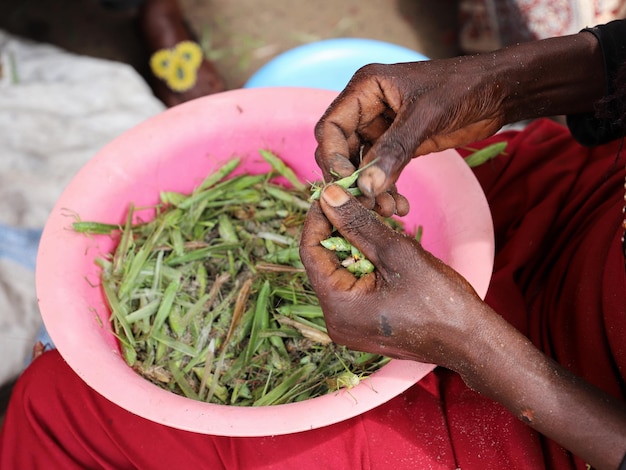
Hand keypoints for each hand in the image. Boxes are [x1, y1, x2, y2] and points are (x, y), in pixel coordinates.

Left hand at [300, 184, 625, 469]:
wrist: (472, 340)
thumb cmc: (440, 300)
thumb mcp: (397, 253)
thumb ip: (358, 223)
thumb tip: (329, 195)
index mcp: (338, 309)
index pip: (310, 253)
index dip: (318, 219)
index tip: (331, 192)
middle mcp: (337, 321)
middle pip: (325, 262)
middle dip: (340, 229)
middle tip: (357, 201)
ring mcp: (351, 325)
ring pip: (341, 270)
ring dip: (356, 242)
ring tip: (376, 219)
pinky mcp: (366, 322)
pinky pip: (356, 284)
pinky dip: (366, 261)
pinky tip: (384, 243)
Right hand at [314, 33, 603, 206]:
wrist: (499, 91)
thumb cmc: (463, 89)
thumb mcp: (426, 117)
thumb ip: (394, 150)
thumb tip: (366, 187)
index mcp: (365, 89)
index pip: (331, 127)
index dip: (332, 157)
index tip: (349, 183)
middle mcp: (367, 108)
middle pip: (341, 150)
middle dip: (354, 179)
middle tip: (369, 204)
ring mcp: (382, 127)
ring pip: (363, 166)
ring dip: (372, 190)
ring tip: (389, 210)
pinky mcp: (398, 144)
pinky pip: (382, 171)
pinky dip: (387, 190)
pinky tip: (399, 207)